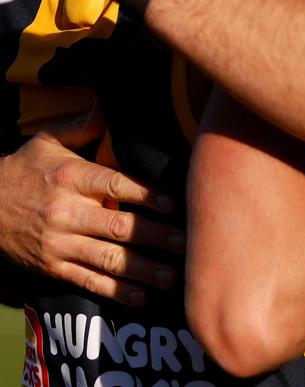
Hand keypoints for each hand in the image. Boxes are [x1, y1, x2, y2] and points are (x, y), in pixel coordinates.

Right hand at [0, 110, 183, 305]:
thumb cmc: (24, 169)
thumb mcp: (48, 141)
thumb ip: (84, 126)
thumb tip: (110, 103)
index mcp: (71, 178)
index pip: (115, 185)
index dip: (146, 195)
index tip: (174, 204)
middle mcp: (66, 212)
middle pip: (117, 226)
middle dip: (154, 236)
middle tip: (184, 243)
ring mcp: (59, 244)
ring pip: (107, 259)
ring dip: (142, 270)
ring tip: (172, 276)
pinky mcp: (51, 267)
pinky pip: (87, 281)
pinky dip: (114, 292)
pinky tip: (140, 296)